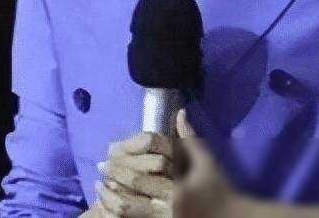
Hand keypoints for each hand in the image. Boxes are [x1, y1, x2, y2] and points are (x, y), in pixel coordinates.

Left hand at [96, 109, 242, 217]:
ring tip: (100, 190)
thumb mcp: (207, 162)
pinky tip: (111, 204)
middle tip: (98, 172)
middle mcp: (167, 211)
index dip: (118, 170)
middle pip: (127, 199)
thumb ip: (189, 138)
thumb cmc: (220, 188)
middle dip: (110, 185)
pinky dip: (120, 213)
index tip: (105, 160)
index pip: (138, 180)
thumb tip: (179, 112)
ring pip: (127, 214)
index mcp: (176, 191)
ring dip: (110, 202)